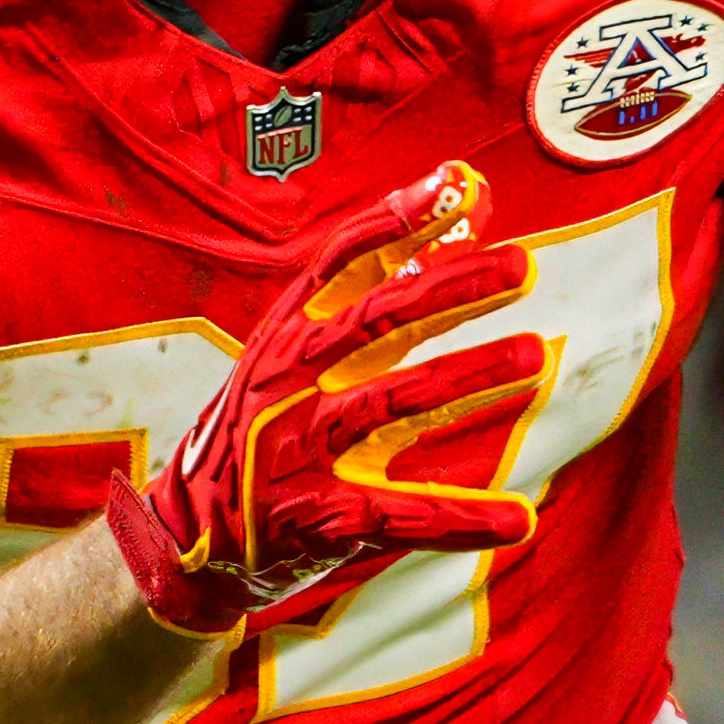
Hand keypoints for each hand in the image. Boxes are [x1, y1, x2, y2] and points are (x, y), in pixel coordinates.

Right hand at [109, 161, 550, 633]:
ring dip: (469, 376)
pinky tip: (519, 517)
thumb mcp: (302, 357)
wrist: (188, 538)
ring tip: (536, 355)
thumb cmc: (265, 428)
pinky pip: (404, 515)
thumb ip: (382, 294)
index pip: (342, 261)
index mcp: (284, 336)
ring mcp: (301, 451)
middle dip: (451, 289)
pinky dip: (463, 518)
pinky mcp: (321, 520)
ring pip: (395, 403)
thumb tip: (459, 216)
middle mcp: (288, 383)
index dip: (399, 221)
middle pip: (377, 321)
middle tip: (521, 267)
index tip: (456, 185)